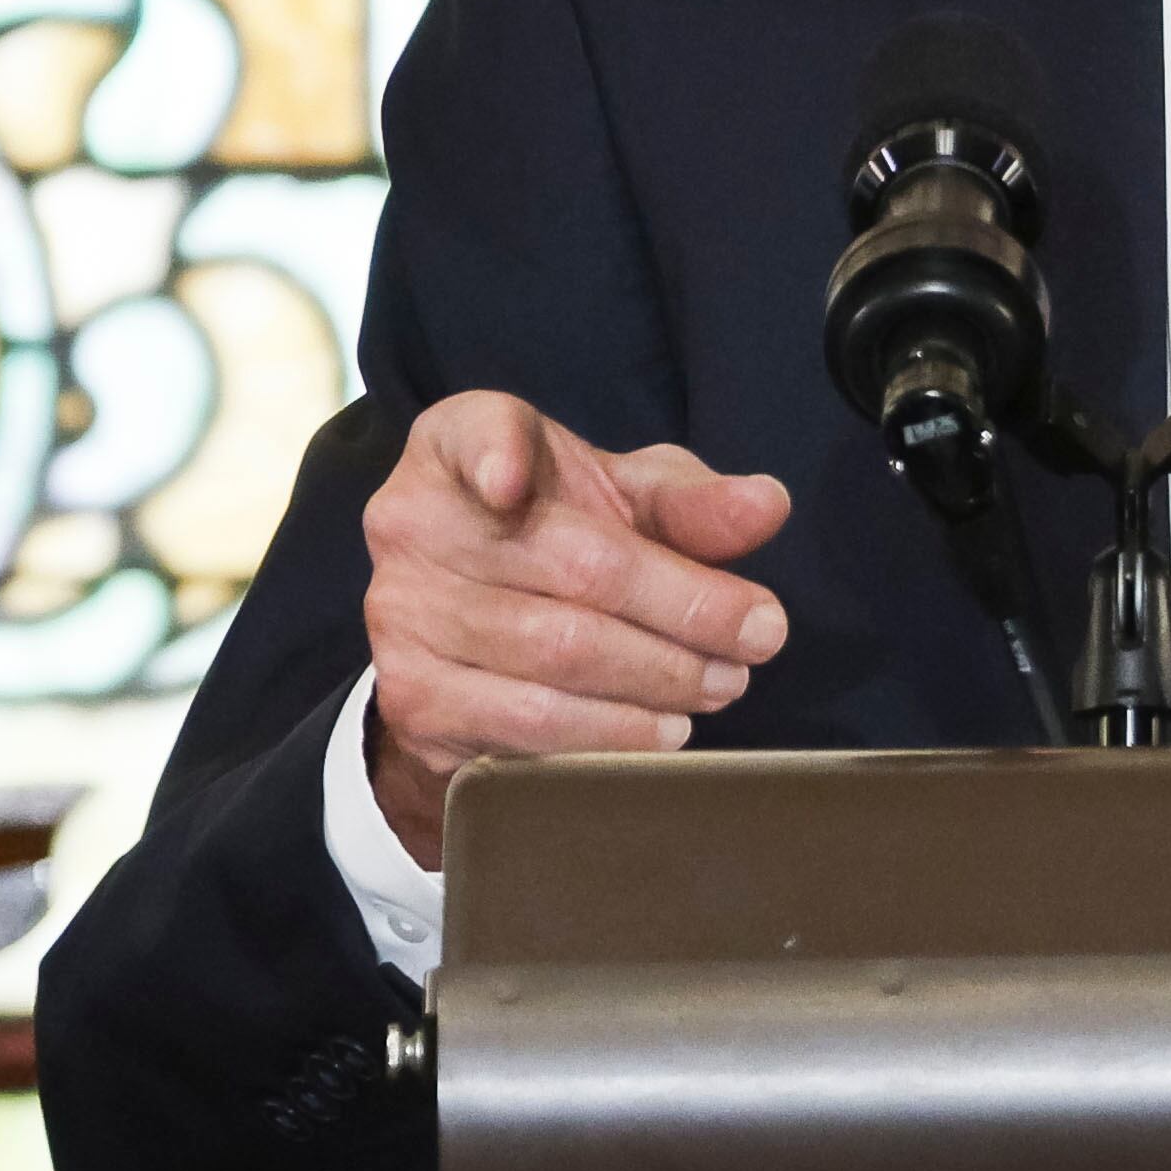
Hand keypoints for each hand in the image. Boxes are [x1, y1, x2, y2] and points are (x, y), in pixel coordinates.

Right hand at [357, 390, 791, 864]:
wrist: (477, 628)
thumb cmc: (560, 535)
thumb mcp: (622, 499)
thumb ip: (690, 502)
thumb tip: (767, 505)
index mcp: (456, 443)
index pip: (475, 434)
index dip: (494, 456)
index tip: (515, 482)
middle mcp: (411, 523)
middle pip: (570, 569)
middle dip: (683, 612)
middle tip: (756, 641)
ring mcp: (403, 617)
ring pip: (554, 657)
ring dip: (658, 680)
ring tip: (720, 685)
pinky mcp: (415, 702)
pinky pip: (526, 729)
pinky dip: (610, 736)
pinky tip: (660, 731)